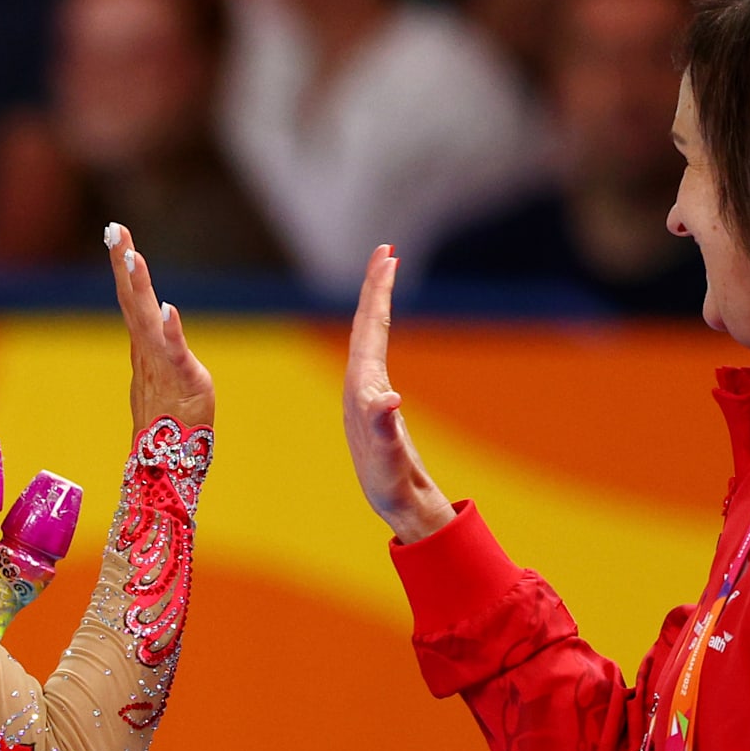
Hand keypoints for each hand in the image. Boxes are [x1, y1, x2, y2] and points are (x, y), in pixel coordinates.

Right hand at [106, 223, 215, 433]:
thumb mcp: (165, 376)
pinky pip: (173, 352)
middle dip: (124, 262)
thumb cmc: (169, 421)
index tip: (116, 233)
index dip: (124, 266)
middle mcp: (147, 350)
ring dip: (139, 288)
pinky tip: (167, 308)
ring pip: (146, 318)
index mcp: (144, 347)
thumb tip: (161, 317)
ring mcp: (161, 363)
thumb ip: (162, 348)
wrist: (168, 463)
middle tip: (115, 229)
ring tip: (133, 256)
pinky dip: (170, 330)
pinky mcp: (182, 378)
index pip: (131, 298)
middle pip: (131, 299)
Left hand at [342, 244, 455, 543]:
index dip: (378, 291)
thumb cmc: (387, 480)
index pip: (370, 327)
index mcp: (361, 386)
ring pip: (370, 333)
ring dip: (377, 301)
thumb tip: (389, 398)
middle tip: (386, 249)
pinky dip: (381, 327)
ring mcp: (366, 389)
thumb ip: (386, 425)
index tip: (388, 256)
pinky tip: (382, 324)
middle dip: (375, 285)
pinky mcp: (376, 398)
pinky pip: (378, 349)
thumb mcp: (387, 455)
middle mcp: (359, 382)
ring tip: (386, 272)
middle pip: (366, 322)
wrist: (389, 502)